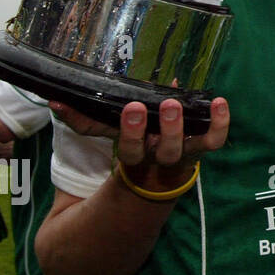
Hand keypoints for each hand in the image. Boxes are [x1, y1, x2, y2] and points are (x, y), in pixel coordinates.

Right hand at [51, 97, 229, 190]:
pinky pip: (214, 141)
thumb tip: (54, 100)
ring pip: (189, 147)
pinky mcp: (201, 148)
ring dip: (189, 125)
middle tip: (164, 104)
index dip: (132, 133)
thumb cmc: (131, 145)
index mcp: (136, 158)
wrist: (158, 174)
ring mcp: (183, 154)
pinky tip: (220, 102)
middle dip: (167, 128)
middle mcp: (161, 158)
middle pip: (164, 151)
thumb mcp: (106, 134)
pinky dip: (220, 123)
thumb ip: (83, 120)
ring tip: (182, 101)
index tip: (130, 108)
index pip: (132, 151)